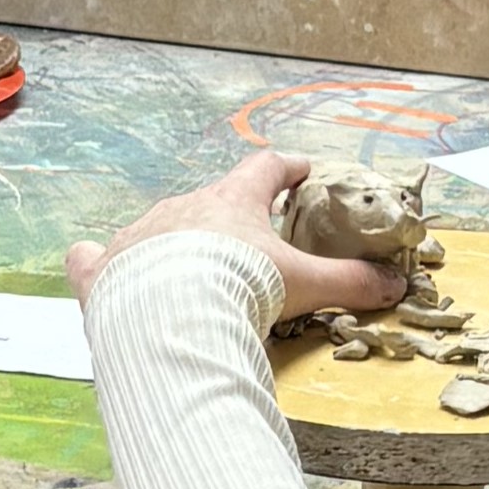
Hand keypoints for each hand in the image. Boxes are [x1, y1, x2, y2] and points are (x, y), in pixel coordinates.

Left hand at [64, 150, 411, 315]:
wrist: (171, 320)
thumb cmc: (241, 288)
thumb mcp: (306, 284)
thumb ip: (351, 282)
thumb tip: (396, 284)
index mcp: (233, 201)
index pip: (265, 168)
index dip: (285, 169)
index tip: (300, 171)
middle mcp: (182, 207)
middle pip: (210, 199)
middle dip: (228, 216)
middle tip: (247, 237)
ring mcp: (138, 234)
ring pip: (157, 227)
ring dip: (172, 242)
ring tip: (185, 269)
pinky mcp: (101, 268)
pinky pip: (92, 257)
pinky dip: (98, 261)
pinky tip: (97, 264)